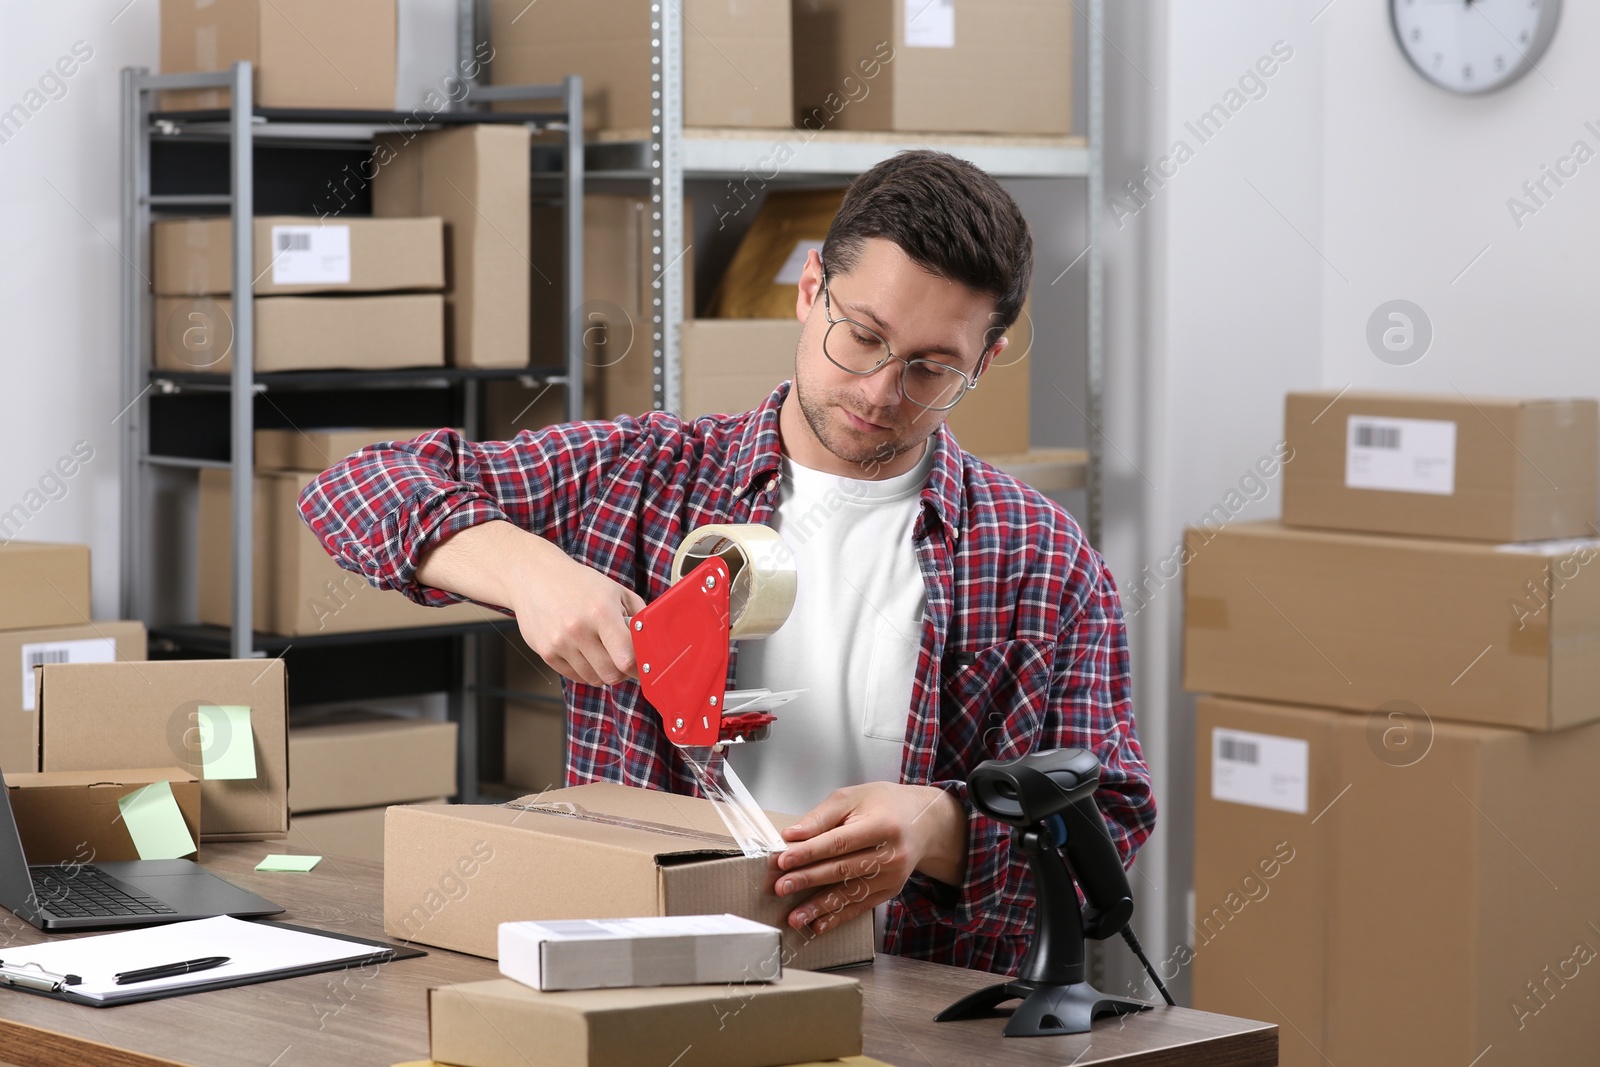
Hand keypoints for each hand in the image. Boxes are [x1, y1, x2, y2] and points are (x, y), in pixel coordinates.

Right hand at [507, 541, 646, 687]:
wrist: (534, 576)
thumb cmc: (579, 583)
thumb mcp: (615, 590)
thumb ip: (639, 615)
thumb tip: (655, 640)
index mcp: (601, 611)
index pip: (627, 656)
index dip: (640, 666)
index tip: (645, 665)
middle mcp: (578, 629)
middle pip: (611, 674)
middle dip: (623, 672)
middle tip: (624, 660)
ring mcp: (560, 643)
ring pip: (593, 678)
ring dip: (604, 671)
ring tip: (603, 653)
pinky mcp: (546, 652)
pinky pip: (575, 676)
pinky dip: (585, 670)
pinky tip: (585, 652)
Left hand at [772, 782, 967, 934]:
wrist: (924, 822)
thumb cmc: (884, 804)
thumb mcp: (853, 797)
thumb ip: (822, 817)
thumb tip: (792, 835)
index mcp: (883, 826)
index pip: (839, 842)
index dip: (809, 853)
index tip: (783, 861)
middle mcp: (892, 855)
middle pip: (843, 870)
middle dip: (808, 880)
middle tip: (781, 887)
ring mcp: (893, 877)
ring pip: (850, 894)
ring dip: (820, 907)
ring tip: (795, 917)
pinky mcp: (890, 891)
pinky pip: (861, 906)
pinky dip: (838, 917)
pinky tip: (819, 925)